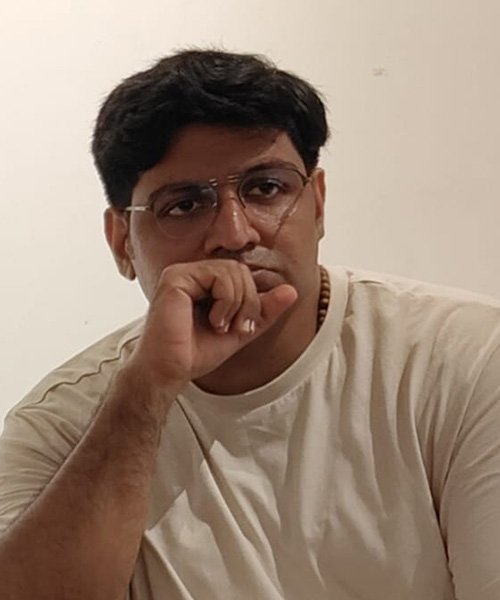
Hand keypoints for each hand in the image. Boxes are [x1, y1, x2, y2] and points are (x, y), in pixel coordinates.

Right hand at [127, 259, 296, 389]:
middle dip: (248, 302)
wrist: (169, 371)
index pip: (242, 275)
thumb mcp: (239, 330)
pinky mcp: (176, 277)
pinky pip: (219, 276)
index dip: (252, 300)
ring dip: (238, 303)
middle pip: (240, 270)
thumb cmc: (194, 352)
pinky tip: (213, 320)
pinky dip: (226, 300)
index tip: (243, 328)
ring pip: (234, 270)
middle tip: (235, 327)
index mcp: (203, 283)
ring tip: (221, 326)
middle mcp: (192, 274)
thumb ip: (263, 311)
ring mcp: (182, 273)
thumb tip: (292, 291)